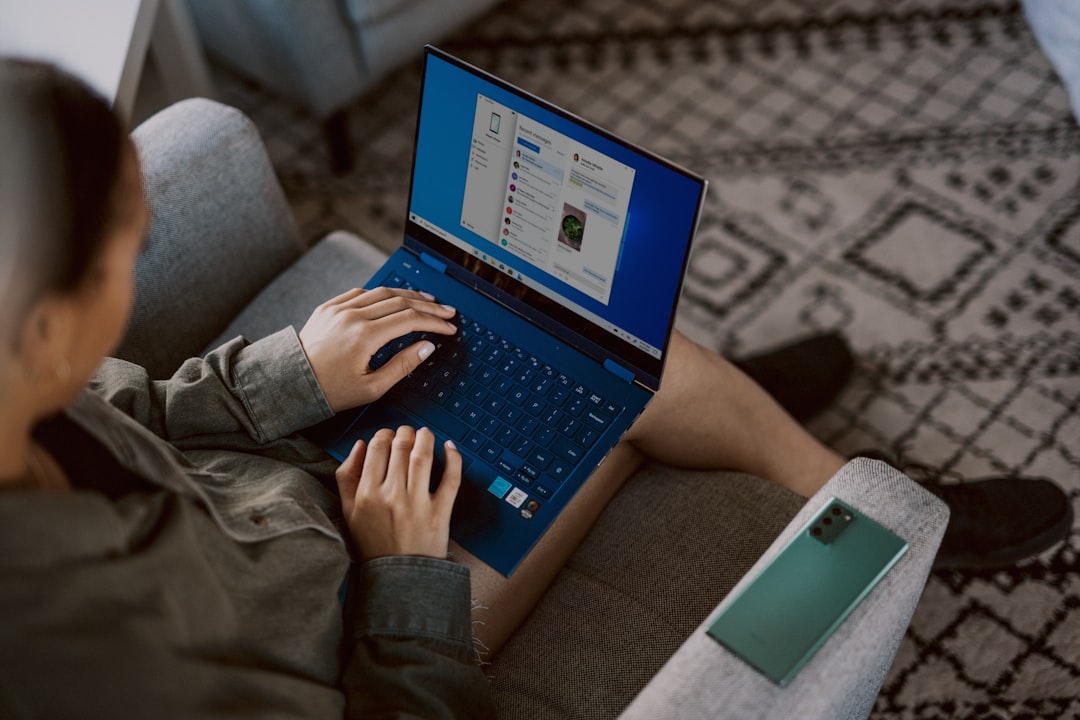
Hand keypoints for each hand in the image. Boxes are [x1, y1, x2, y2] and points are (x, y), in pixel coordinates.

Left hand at [299, 287, 456, 410]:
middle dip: (428, 306)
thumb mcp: (372, 388)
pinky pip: (361, 292)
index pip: (410, 320)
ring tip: (427, 299)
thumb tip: (426, 347)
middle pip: (401, 301)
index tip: (448, 327)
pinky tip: (394, 298)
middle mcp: (352, 316)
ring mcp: (339, 308)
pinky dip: (381, 293)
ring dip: (408, 294)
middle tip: (446, 311)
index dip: (434, 322)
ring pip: (382, 292)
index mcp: (365, 336)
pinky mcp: (329, 307)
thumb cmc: (329, 390)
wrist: (290, 383)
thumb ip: (403, 366)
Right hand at [335, 426, 461, 561]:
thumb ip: (347, 476)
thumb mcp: (349, 512)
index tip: (388, 435)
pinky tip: (450, 447)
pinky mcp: (440, 512)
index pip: (377, 448)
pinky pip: (450, 479)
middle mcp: (392, 496)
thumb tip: (359, 445)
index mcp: (367, 494)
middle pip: (400, 447)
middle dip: (404, 432)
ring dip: (425, 438)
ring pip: (423, 457)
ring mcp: (417, 503)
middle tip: (408, 432)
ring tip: (425, 433)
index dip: (384, 434)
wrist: (398, 576)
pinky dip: (453, 459)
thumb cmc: (373, 543)